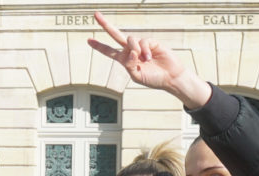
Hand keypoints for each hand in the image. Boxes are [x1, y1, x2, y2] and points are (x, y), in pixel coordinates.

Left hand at [87, 12, 210, 109]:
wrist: (170, 77)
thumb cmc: (153, 79)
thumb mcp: (136, 76)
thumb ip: (128, 64)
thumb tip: (130, 51)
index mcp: (125, 60)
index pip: (109, 51)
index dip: (99, 46)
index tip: (88, 40)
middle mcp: (131, 50)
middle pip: (116, 35)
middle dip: (105, 25)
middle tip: (95, 14)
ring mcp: (141, 45)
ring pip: (130, 39)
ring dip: (135, 50)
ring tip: (144, 60)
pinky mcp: (151, 42)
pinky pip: (142, 42)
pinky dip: (145, 51)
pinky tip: (149, 58)